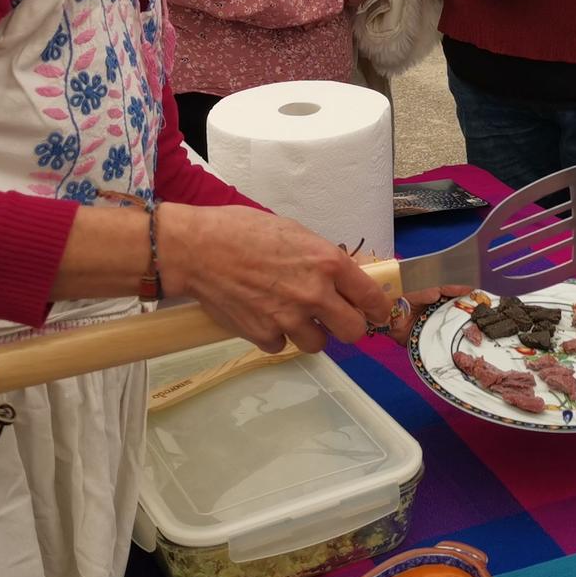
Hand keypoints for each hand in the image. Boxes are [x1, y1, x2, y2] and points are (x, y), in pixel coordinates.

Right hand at [156, 203, 393, 352]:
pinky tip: (264, 316)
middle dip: (348, 327)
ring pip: (318, 344)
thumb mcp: (294, 233)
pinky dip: (276, 336)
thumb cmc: (242, 230)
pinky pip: (282, 346)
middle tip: (336, 319)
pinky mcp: (263, 335)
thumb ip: (321, 259)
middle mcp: (314, 294)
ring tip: (291, 314)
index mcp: (328, 262)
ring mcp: (289, 318)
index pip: (371, 297)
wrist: (197, 249)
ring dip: (309, 332)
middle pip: (353, 332)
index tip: (377, 312)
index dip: (378, 308)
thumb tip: (340, 277)